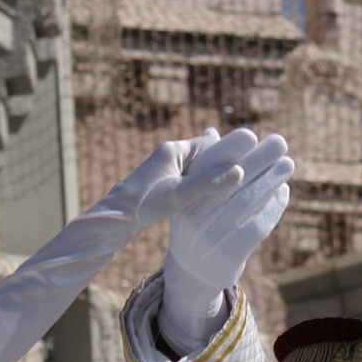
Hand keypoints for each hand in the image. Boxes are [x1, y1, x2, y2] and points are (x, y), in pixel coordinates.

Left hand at [95, 129, 252, 229]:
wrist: (116, 218)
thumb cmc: (146, 203)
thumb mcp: (180, 194)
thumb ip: (209, 183)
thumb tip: (240, 171)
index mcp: (174, 149)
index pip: (208, 142)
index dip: (227, 150)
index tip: (245, 161)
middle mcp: (169, 154)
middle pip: (203, 154)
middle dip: (219, 163)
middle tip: (241, 173)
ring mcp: (164, 167)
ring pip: (195, 167)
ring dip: (209, 175)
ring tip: (229, 185)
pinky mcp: (161, 181)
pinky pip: (187, 177)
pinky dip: (198, 183)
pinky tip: (208, 195)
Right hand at [168, 130, 293, 291]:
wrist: (193, 270)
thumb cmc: (196, 221)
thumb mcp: (192, 196)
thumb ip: (204, 167)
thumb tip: (212, 131)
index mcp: (182, 196)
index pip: (207, 167)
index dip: (230, 149)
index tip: (252, 136)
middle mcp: (193, 215)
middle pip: (232, 181)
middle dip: (259, 158)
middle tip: (280, 142)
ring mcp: (212, 236)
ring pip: (248, 201)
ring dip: (271, 179)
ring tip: (288, 164)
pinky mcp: (231, 253)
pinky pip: (258, 224)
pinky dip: (273, 206)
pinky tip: (282, 190)